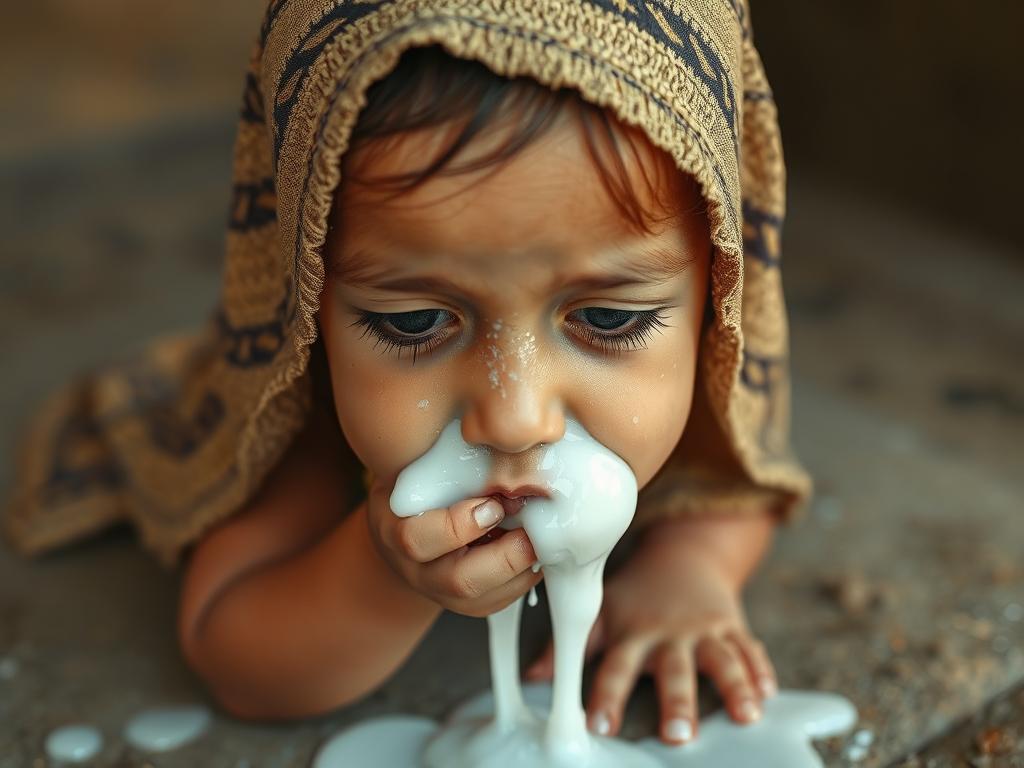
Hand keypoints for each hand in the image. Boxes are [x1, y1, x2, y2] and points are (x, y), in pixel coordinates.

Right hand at [364, 474, 541, 617]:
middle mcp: (417, 571)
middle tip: (531, 527)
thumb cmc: (416, 487)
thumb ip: (441, 462)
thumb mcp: (415, 469)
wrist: (404, 528)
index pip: (417, 539)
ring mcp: (444, 594)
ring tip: (543, 535)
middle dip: (505, 556)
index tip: (493, 502)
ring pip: (487, 599)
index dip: (460, 524)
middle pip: (460, 581)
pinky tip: (538, 547)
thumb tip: (493, 437)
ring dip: (523, 568)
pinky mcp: (471, 605)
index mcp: (394, 532)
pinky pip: (503, 600)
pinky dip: (527, 575)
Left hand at [524, 529, 776, 744]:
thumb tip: (532, 678)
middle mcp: (672, 633)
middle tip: (677, 736)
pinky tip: (769, 695)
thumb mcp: (601, 612)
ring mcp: (706, 630)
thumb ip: (571, 646)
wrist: (683, 556)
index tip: (598, 726)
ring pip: (723, 660)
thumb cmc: (635, 594)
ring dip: (735, 688)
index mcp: (635, 633)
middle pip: (675, 670)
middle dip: (677, 703)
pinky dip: (762, 671)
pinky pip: (751, 650)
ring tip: (745, 716)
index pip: (616, 667)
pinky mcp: (734, 629)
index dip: (607, 696)